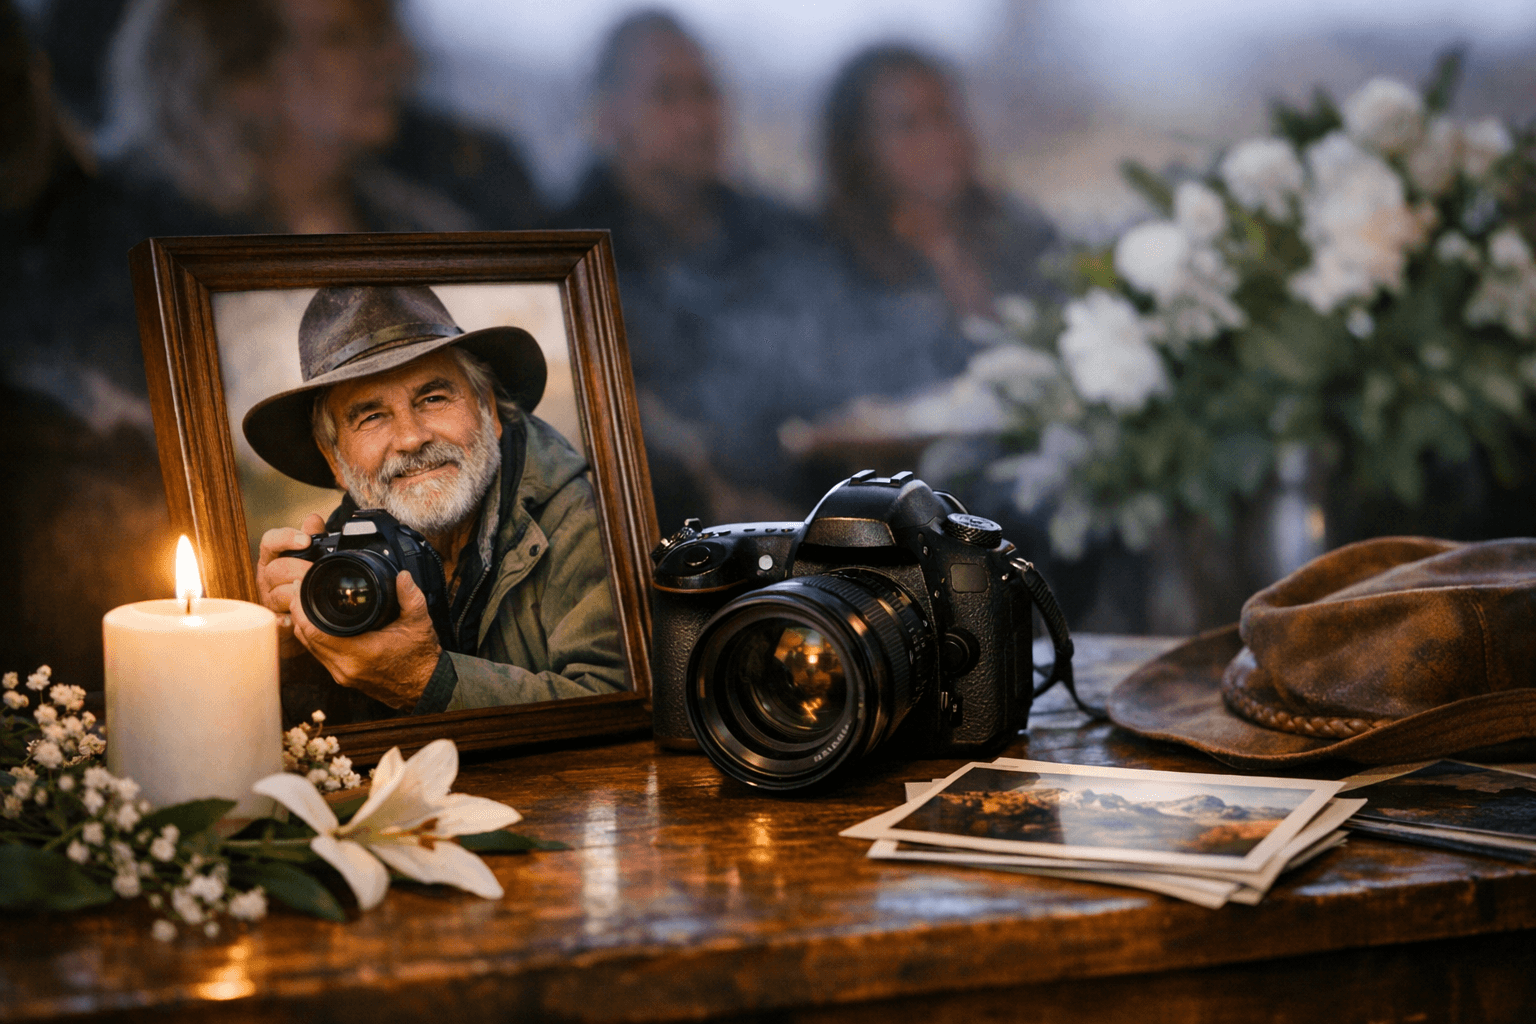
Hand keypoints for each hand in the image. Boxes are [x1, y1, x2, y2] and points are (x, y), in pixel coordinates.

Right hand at [257, 513, 326, 658]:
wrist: (301, 616)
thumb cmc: (302, 580)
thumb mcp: (310, 557)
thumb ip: (312, 538)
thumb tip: (313, 519)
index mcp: (274, 558)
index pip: (270, 541)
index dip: (286, 538)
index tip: (306, 540)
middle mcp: (267, 577)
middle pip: (276, 569)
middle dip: (299, 569)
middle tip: (318, 571)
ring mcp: (267, 599)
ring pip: (276, 594)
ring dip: (296, 594)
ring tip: (312, 592)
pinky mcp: (272, 622)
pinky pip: (274, 621)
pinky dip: (283, 621)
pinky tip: (292, 621)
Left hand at [290, 569, 442, 709]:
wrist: (425, 687)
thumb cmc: (421, 659)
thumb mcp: (419, 623)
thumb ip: (410, 596)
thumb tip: (402, 576)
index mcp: (359, 653)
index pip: (314, 632)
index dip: (301, 609)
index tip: (299, 588)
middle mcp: (345, 667)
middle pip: (306, 639)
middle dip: (299, 613)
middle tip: (299, 590)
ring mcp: (342, 675)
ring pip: (310, 648)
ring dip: (305, 627)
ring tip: (305, 604)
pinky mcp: (344, 678)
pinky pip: (320, 656)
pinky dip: (315, 639)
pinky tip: (318, 625)